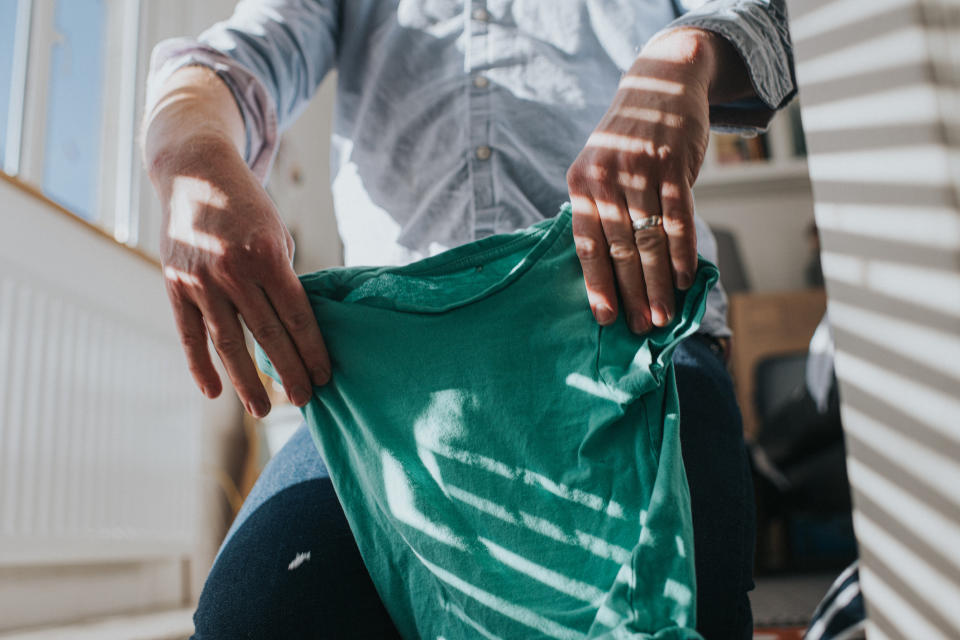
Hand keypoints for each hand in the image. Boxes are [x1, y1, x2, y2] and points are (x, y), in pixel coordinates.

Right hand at [150, 136, 330, 416]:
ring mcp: (200, 280)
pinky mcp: (175, 285)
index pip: (296, 316)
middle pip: (267, 335)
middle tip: (304, 400)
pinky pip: (189, 335)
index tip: (325, 376)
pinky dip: (200, 366)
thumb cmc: (247, 208)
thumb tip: (295, 329)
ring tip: (264, 410)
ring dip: (247, 381)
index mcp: (267, 256)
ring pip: (228, 343)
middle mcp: (233, 270)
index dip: (312, 350)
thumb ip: (282, 279)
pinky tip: (214, 392)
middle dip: (288, 372)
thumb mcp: (276, 235)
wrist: (195, 173)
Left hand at [567, 28, 723, 332]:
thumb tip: (605, 272)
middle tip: (643, 328)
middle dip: (632, 294)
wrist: (661, 84)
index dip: (597, 284)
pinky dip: (684, 253)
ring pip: (650, 239)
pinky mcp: (672, 164)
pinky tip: (686, 279)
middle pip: (620, 248)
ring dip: (659, 283)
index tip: (606, 319)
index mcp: (581, 184)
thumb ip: (599, 211)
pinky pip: (679, 218)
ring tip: (665, 315)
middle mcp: (606, 177)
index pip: (586, 245)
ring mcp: (640, 170)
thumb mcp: (598, 167)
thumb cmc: (627, 141)